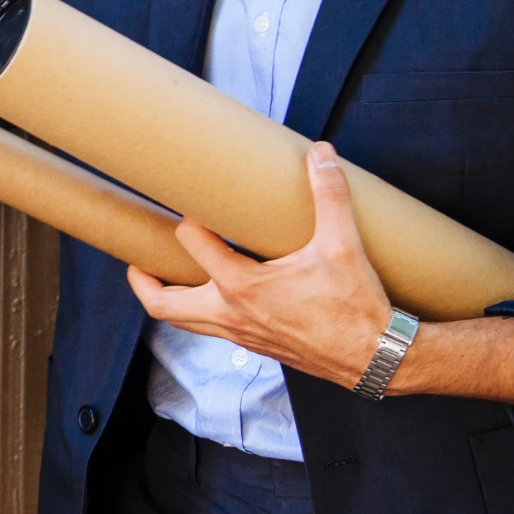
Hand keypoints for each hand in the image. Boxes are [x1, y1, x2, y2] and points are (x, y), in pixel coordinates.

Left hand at [125, 142, 391, 389]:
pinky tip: (212, 295)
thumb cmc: (356, 307)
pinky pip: (210, 331)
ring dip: (167, 300)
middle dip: (143, 280)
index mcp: (241, 287)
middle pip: (163, 304)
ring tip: (162, 277)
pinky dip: (197, 313)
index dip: (188, 220)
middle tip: (137, 258)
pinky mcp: (256, 346)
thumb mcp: (343, 246)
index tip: (191, 202)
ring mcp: (240, 335)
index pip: (192, 243)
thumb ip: (330, 196)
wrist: (376, 358)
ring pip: (183, 323)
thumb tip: (321, 155)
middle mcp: (231, 314)